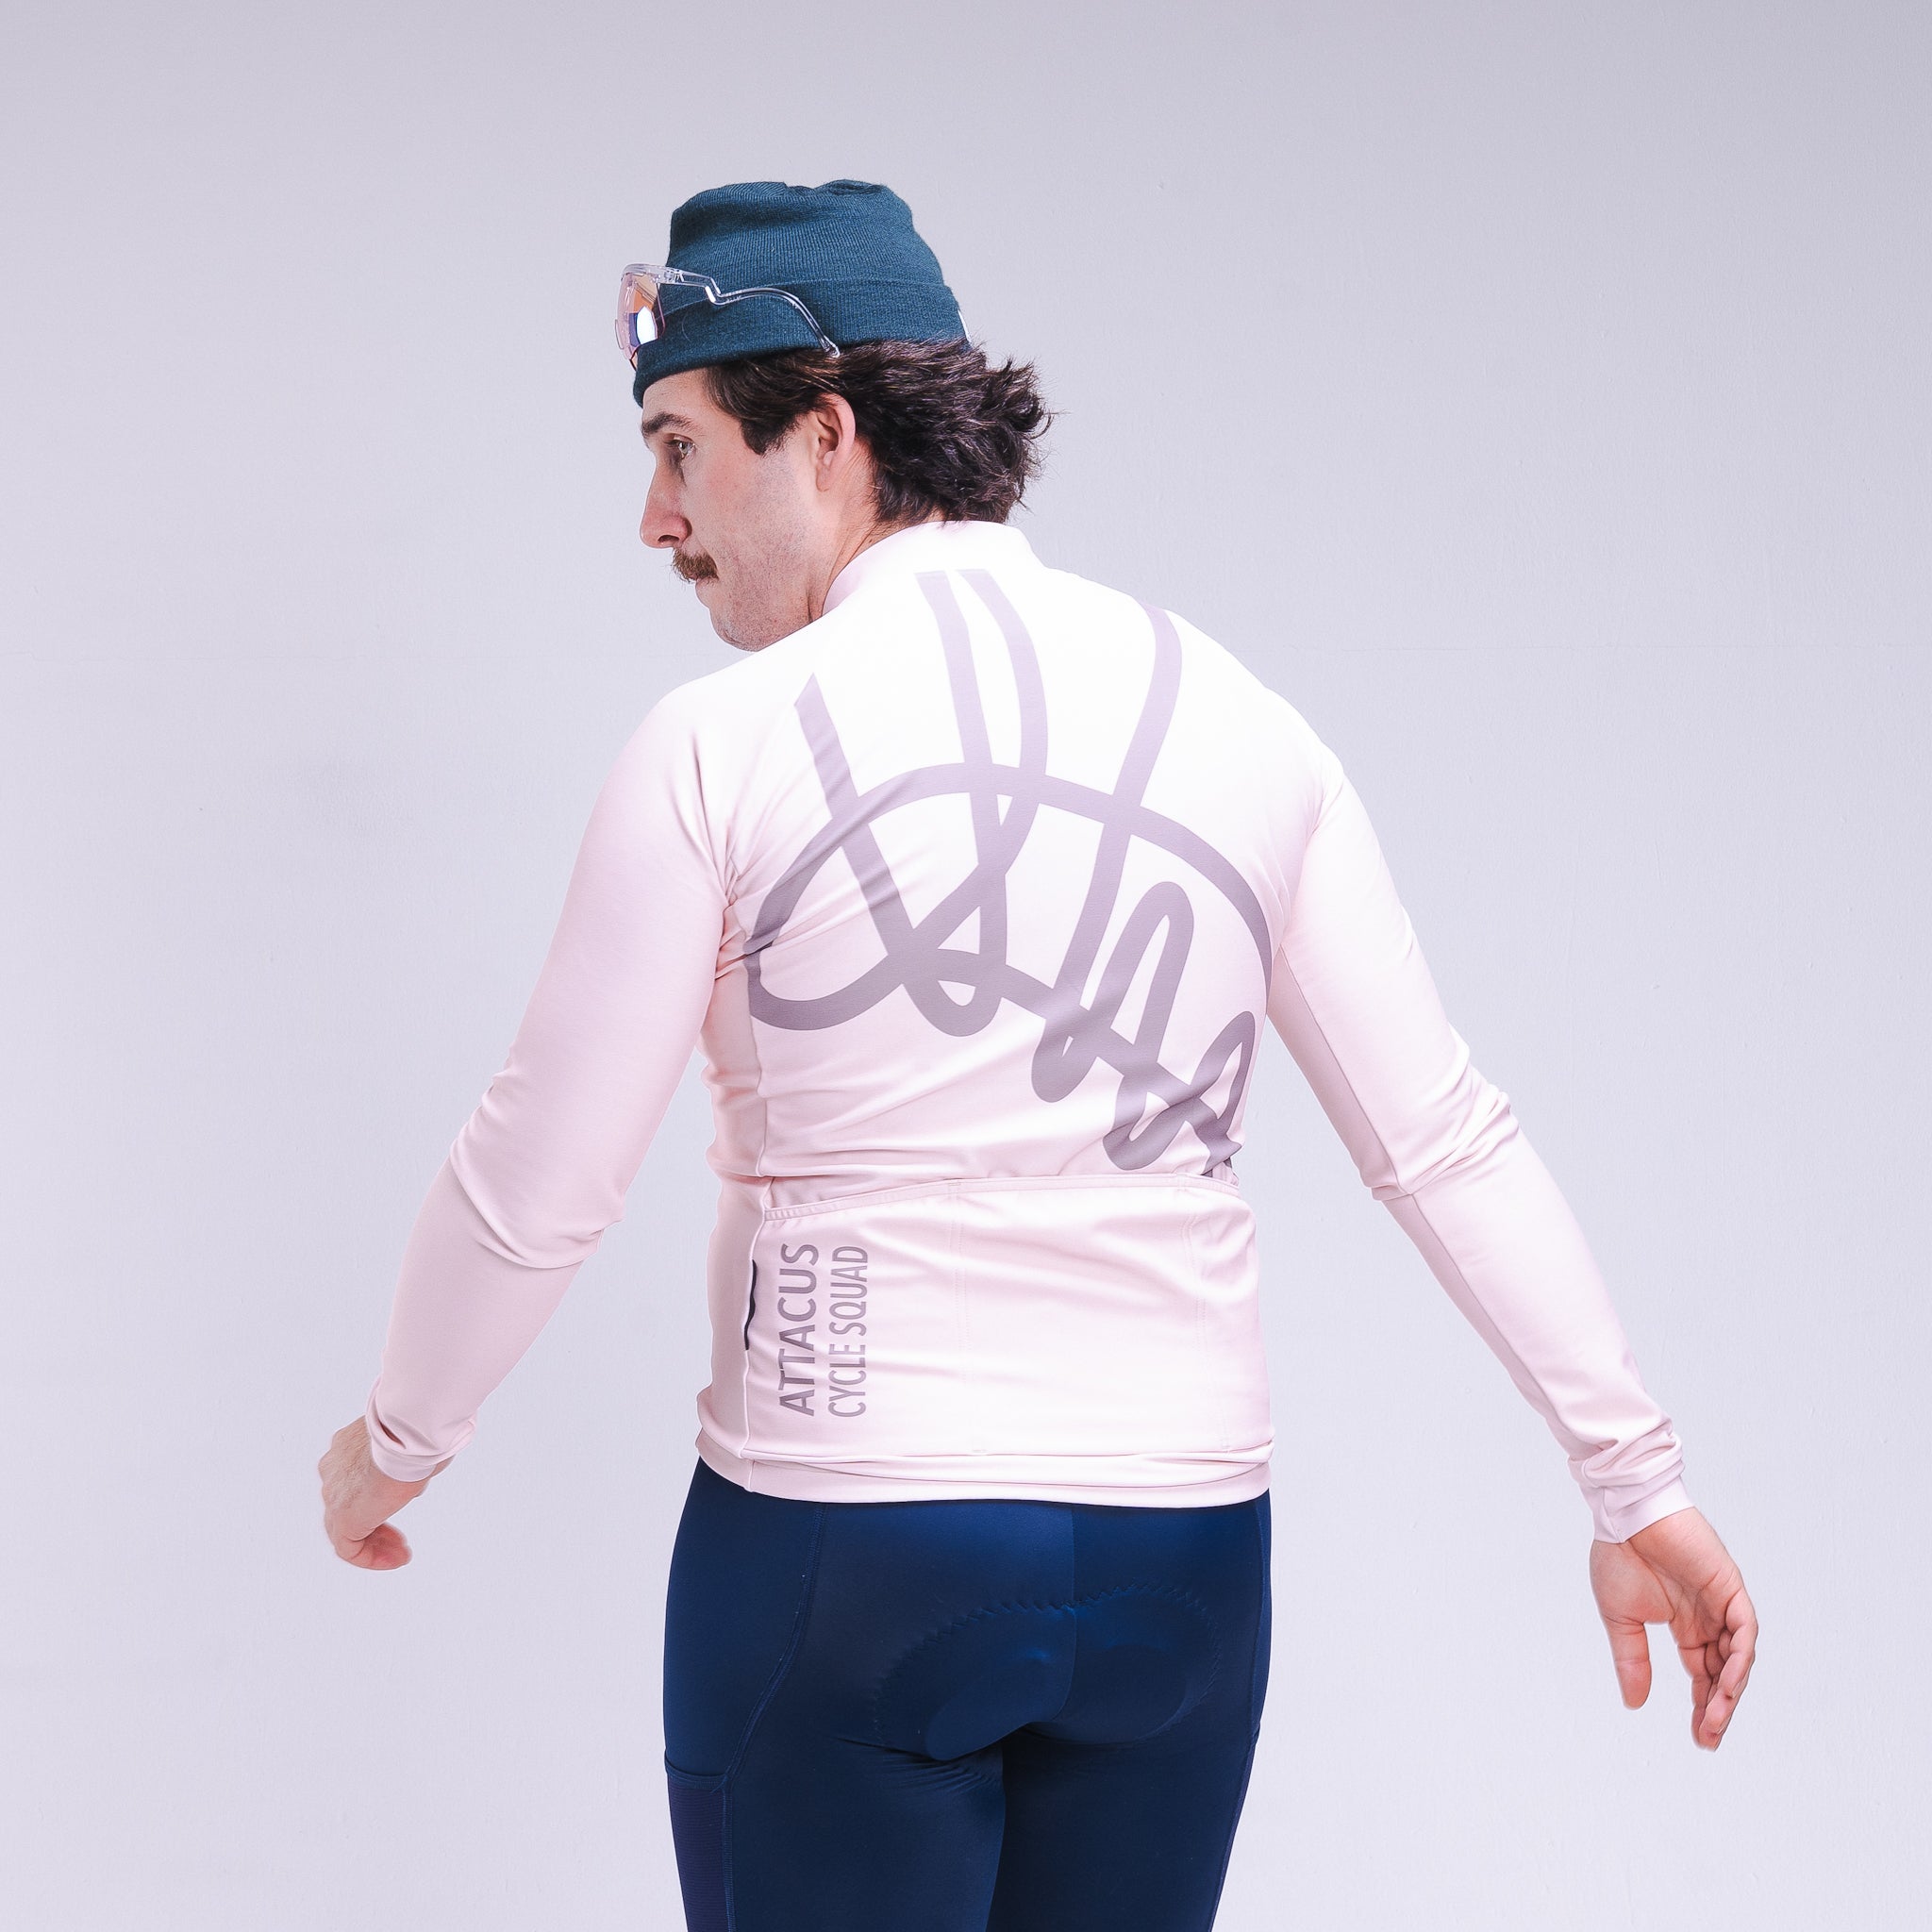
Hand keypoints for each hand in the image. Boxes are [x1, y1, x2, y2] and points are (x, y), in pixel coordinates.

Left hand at [317, 1417, 448, 1569]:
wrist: (408, 1430)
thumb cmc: (419, 1428)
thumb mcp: (414, 1442)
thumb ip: (410, 1459)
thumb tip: (417, 1473)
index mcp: (348, 1444)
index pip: (355, 1477)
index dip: (378, 1494)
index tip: (402, 1500)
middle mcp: (334, 1467)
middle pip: (349, 1504)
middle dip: (376, 1524)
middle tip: (399, 1539)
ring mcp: (334, 1492)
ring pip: (346, 1528)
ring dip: (375, 1543)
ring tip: (401, 1554)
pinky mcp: (343, 1516)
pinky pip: (349, 1547)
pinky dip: (371, 1557)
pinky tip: (396, 1559)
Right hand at [1589, 1506, 1755, 1748]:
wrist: (1624, 1513)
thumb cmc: (1618, 1555)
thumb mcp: (1620, 1619)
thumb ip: (1632, 1660)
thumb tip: (1635, 1703)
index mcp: (1685, 1625)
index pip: (1703, 1675)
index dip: (1703, 1707)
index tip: (1700, 1739)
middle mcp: (1709, 1618)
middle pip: (1724, 1673)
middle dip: (1718, 1707)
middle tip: (1708, 1737)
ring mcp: (1722, 1603)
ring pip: (1738, 1657)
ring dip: (1729, 1689)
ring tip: (1715, 1718)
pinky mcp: (1730, 1586)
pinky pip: (1745, 1629)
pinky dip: (1740, 1657)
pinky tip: (1728, 1683)